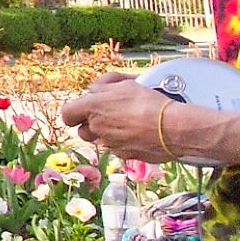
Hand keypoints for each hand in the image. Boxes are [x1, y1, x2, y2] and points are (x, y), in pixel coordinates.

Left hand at [61, 72, 180, 162]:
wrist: (172, 128)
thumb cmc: (149, 103)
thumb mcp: (125, 84)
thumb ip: (104, 86)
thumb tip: (96, 89)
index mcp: (92, 108)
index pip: (66, 114)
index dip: (73, 113)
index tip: (83, 109)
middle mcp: (97, 128)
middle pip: (83, 130)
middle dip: (92, 124)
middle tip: (109, 115)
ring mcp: (110, 144)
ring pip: (101, 140)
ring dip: (108, 133)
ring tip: (126, 123)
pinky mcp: (124, 156)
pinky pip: (118, 149)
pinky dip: (124, 143)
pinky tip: (139, 134)